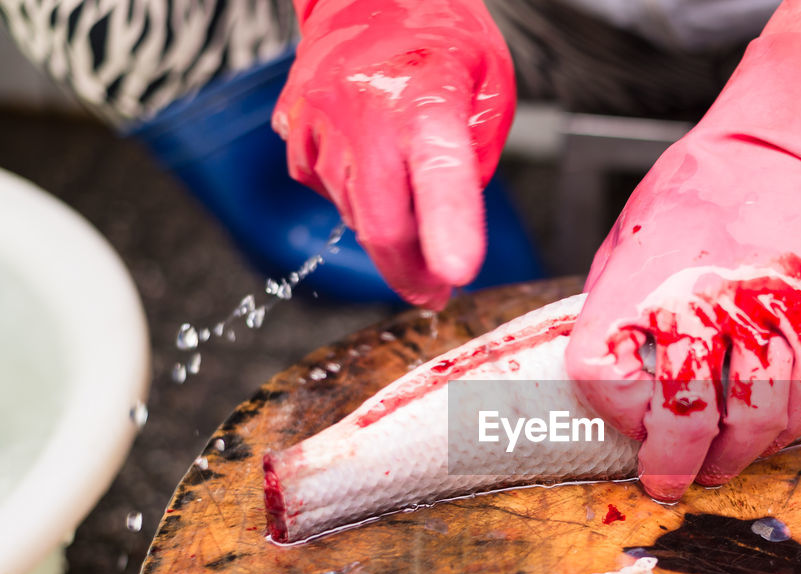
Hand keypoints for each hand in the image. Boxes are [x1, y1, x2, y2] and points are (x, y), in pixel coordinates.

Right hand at [273, 0, 513, 306]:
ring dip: (386, 231)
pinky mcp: (291, 129)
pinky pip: (326, 190)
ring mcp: (318, 123)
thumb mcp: (490, 93)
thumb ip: (473, 162)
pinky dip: (354, 195)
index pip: (440, 174)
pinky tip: (373, 165)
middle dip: (411, 273)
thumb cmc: (440, 38)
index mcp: (425, 100)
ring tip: (413, 206)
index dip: (448, 229)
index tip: (457, 272)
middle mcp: (363, 113)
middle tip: (436, 289)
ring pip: (353, 215)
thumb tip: (447, 230)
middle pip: (382, 225)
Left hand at [566, 0, 800, 500]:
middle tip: (673, 481)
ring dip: (738, 455)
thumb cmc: (692, 200)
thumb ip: (616, 315)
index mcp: (640, 280)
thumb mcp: (627, 246)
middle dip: (678, 462)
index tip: (633, 425)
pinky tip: (770, 433)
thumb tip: (619, 394)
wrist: (778, 153)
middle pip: (688, 412)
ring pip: (757, 414)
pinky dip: (788, 425)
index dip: (618, 416)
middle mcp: (703, 295)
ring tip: (724, 467)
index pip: (605, 377)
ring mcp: (768, 306)